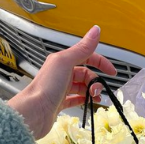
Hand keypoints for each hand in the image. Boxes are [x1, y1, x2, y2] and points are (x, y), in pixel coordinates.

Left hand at [6, 25, 116, 140]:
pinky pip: (74, 99)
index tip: (111, 72)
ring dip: (91, 91)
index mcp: (62, 61)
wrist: (32, 113)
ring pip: (81, 87)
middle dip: (95, 80)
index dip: (100, 63)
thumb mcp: (66, 62)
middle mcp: (60, 74)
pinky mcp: (58, 104)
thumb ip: (82, 48)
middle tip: (97, 90)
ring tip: (95, 98)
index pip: (86, 56)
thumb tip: (96, 30)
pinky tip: (88, 103)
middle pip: (85, 74)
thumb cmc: (46, 87)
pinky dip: (83, 100)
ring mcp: (59, 90)